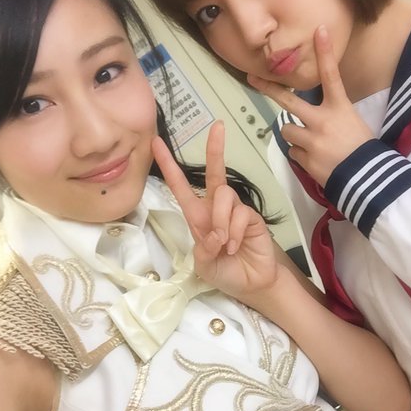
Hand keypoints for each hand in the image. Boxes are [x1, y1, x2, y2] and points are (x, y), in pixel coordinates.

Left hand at [151, 121, 277, 298]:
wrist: (252, 284)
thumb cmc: (225, 273)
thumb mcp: (203, 266)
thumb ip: (204, 249)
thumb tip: (216, 232)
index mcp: (197, 216)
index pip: (181, 187)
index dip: (169, 165)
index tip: (158, 143)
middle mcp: (216, 209)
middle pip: (214, 173)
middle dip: (215, 149)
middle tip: (218, 126)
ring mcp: (235, 211)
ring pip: (224, 196)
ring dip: (221, 221)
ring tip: (225, 245)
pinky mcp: (251, 217)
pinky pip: (240, 214)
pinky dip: (235, 232)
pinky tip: (235, 245)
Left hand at [248, 25, 372, 185]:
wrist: (367, 179)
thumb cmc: (363, 148)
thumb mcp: (352, 122)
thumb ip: (331, 114)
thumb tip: (310, 113)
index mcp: (339, 108)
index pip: (331, 76)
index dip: (325, 53)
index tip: (319, 30)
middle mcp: (322, 121)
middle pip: (288, 101)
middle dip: (269, 90)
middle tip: (252, 79)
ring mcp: (312, 140)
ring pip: (286, 130)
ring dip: (294, 135)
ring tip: (312, 143)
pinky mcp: (305, 159)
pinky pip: (293, 152)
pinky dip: (301, 155)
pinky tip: (317, 159)